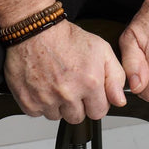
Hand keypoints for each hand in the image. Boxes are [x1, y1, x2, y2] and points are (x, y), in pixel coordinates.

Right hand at [3, 20, 126, 123]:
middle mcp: (69, 94)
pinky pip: (37, 113)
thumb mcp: (101, 49)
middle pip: (77, 118)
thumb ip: (115, 76)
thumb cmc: (65, 37)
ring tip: (55, 82)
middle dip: (76, 105)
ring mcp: (47, 100)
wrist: (35, 30)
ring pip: (57, 116)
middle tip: (70, 84)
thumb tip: (119, 100)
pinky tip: (42, 84)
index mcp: (90, 83)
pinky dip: (39, 102)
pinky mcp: (29, 102)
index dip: (94, 101)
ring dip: (57, 104)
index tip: (88, 91)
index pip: (98, 112)